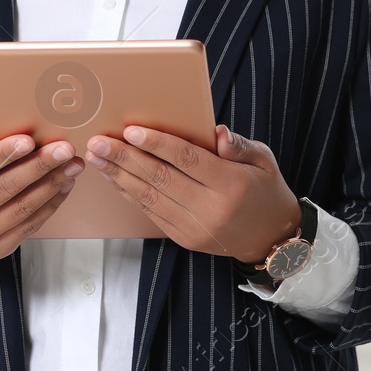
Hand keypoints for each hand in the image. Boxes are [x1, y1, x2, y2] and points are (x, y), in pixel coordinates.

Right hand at [0, 130, 81, 266]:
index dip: (2, 154)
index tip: (28, 139)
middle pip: (5, 190)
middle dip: (38, 167)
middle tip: (64, 149)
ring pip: (22, 209)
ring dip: (51, 186)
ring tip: (72, 165)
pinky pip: (28, 226)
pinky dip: (50, 205)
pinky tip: (63, 186)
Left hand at [84, 123, 299, 262]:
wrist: (273, 240)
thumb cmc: (266, 191)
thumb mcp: (264, 161)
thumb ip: (238, 145)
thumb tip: (215, 131)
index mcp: (231, 185)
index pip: (187, 160)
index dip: (157, 144)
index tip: (130, 130)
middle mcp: (211, 209)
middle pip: (160, 178)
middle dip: (125, 158)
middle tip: (99, 142)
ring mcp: (196, 227)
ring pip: (150, 197)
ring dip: (119, 176)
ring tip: (97, 157)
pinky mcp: (185, 238)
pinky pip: (152, 212)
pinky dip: (130, 194)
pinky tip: (115, 178)